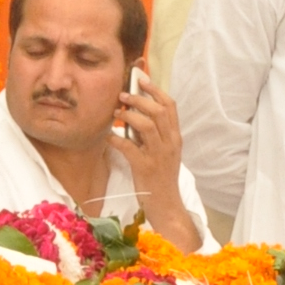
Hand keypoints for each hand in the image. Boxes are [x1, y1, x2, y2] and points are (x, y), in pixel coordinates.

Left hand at [117, 79, 199, 251]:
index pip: (170, 106)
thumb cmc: (160, 177)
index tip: (140, 79)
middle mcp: (170, 143)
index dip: (155, 90)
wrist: (166, 205)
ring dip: (129, 115)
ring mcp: (159, 156)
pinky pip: (129, 148)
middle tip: (122, 95)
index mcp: (175, 137)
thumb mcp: (162, 151)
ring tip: (115, 113)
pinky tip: (109, 137)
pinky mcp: (145, 168)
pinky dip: (117, 139)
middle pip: (159, 111)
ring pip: (147, 126)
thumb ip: (153, 133)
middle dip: (139, 99)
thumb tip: (134, 112)